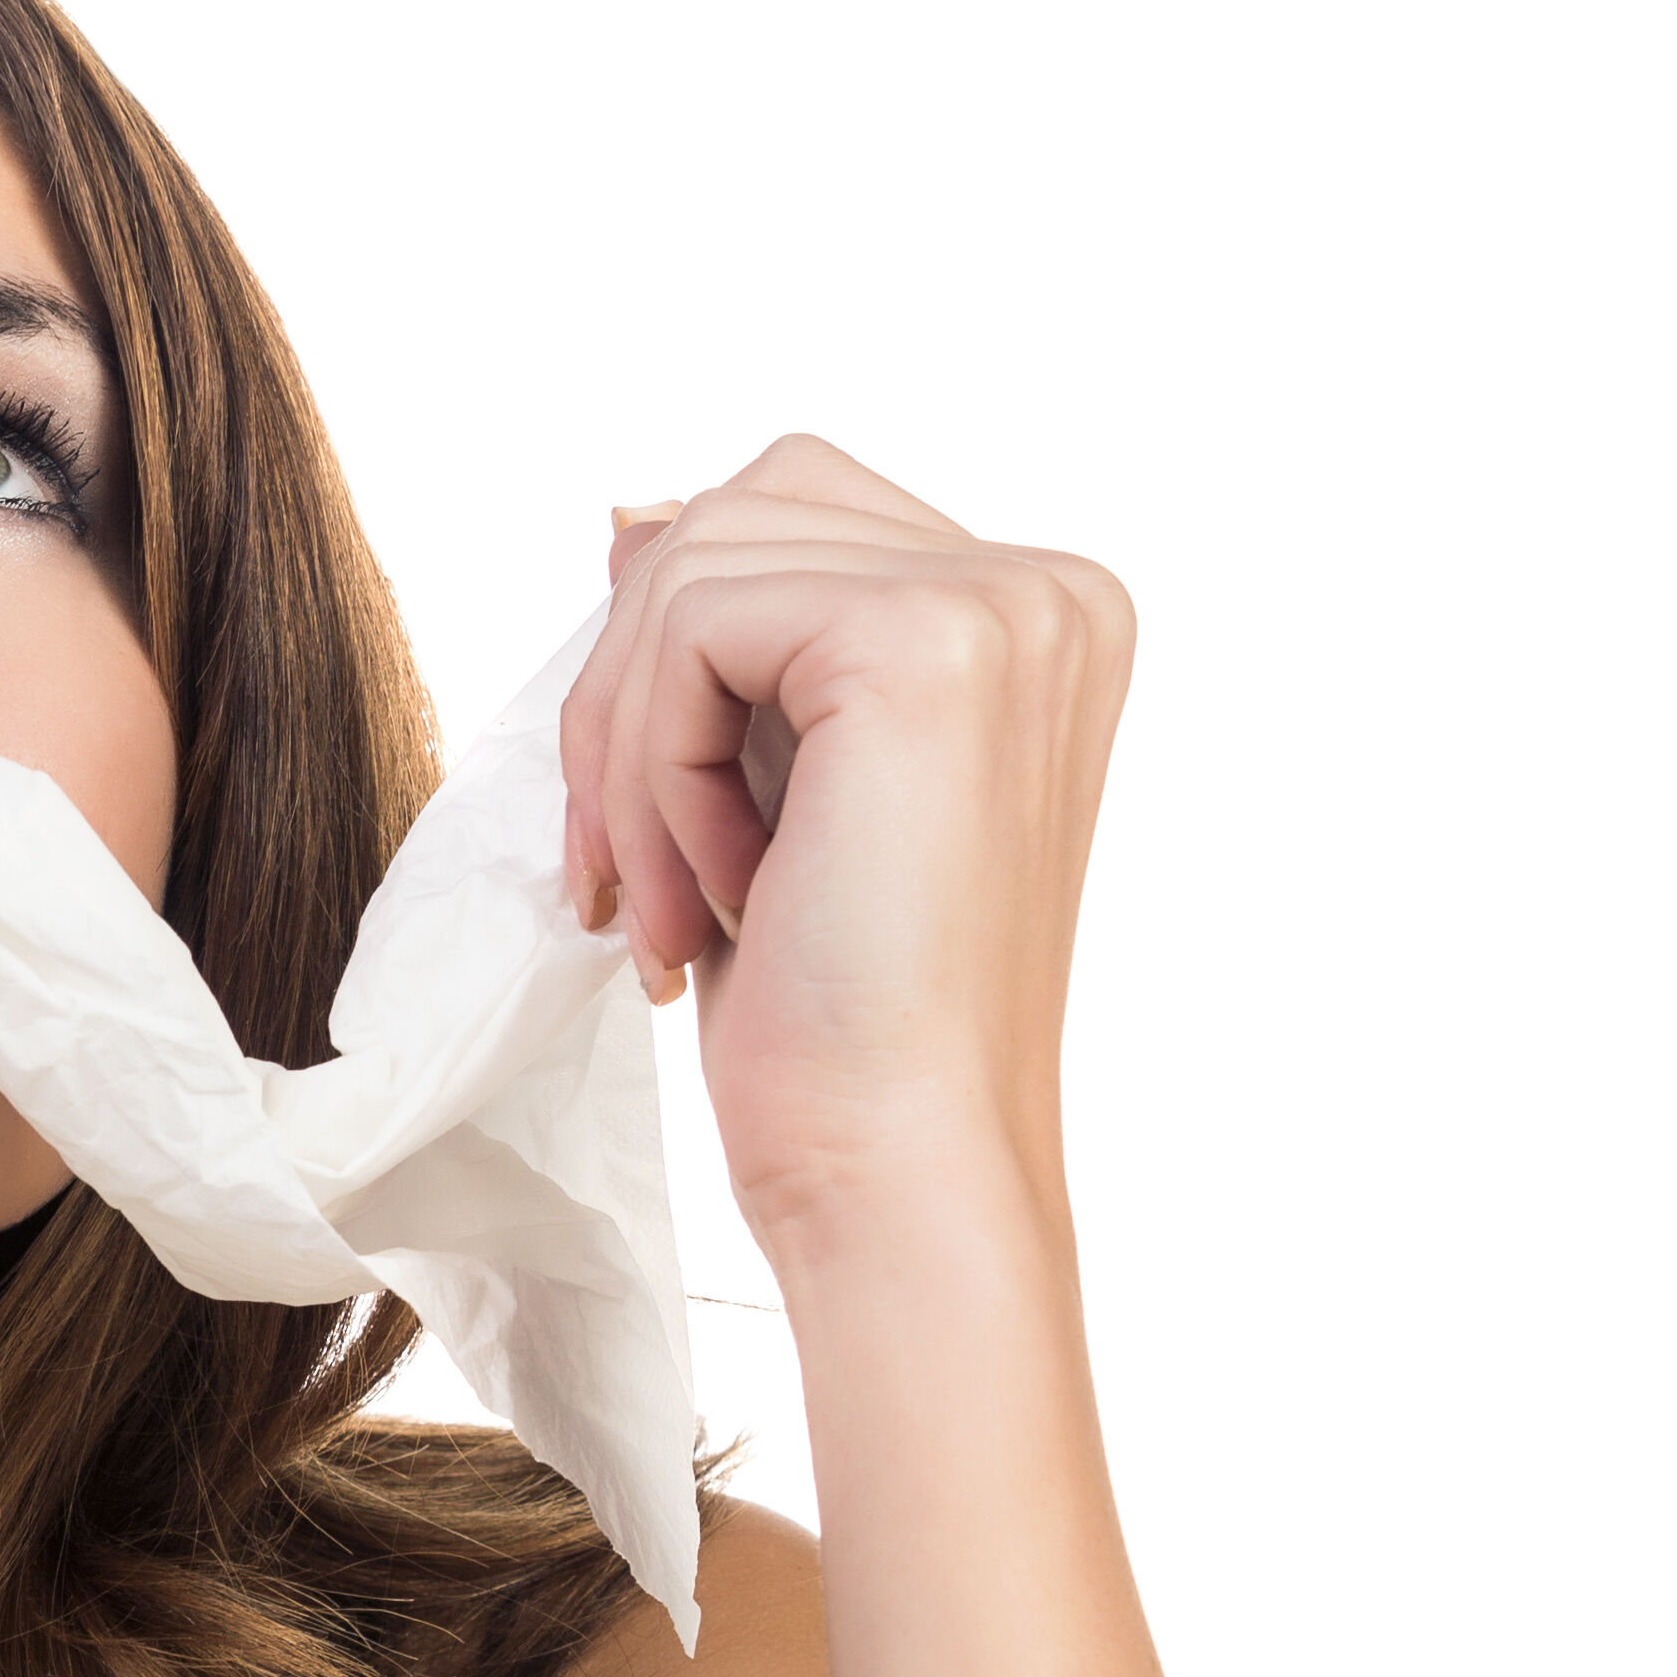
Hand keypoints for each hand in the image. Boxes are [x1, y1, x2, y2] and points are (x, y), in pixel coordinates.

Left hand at [555, 433, 1134, 1264]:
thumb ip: (729, 644)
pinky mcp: (928, 641)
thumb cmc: (837, 1015)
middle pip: (733, 515)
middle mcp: (1047, 589)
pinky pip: (692, 627)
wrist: (898, 1161)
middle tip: (629, 874)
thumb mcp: (765, 785)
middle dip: (634, 693)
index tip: (657, 843)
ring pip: (693, 567)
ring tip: (678, 903)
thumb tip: (634, 517)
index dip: (670, 668)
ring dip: (635, 753)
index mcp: (1031, 616)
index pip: (782, 522)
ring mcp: (1004, 604)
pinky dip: (655, 770)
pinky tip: (719, 896)